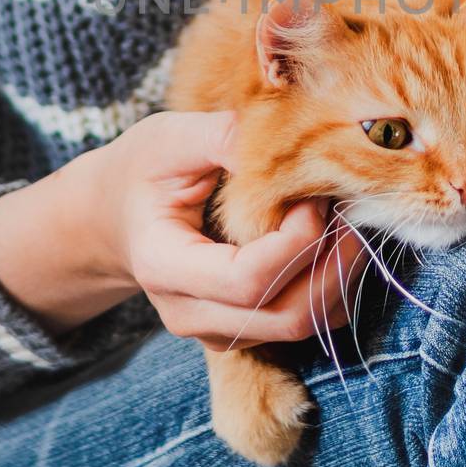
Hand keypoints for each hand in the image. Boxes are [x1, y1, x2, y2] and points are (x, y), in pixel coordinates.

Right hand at [0, 109, 367, 348]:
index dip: (296, 241)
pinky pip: (301, 322)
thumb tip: (288, 136)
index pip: (247, 279)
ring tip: (352, 218)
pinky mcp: (242, 329)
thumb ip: (223, 138)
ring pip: (301, 325)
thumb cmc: (142, 170)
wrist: (112, 216)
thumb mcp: (170, 139)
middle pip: (285, 315)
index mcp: (165, 266)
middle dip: (334, 262)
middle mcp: (190, 312)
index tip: (315, 191)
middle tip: (353, 205)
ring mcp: (217, 330)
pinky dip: (331, 285)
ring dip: (339, 274)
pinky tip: (336, 237)